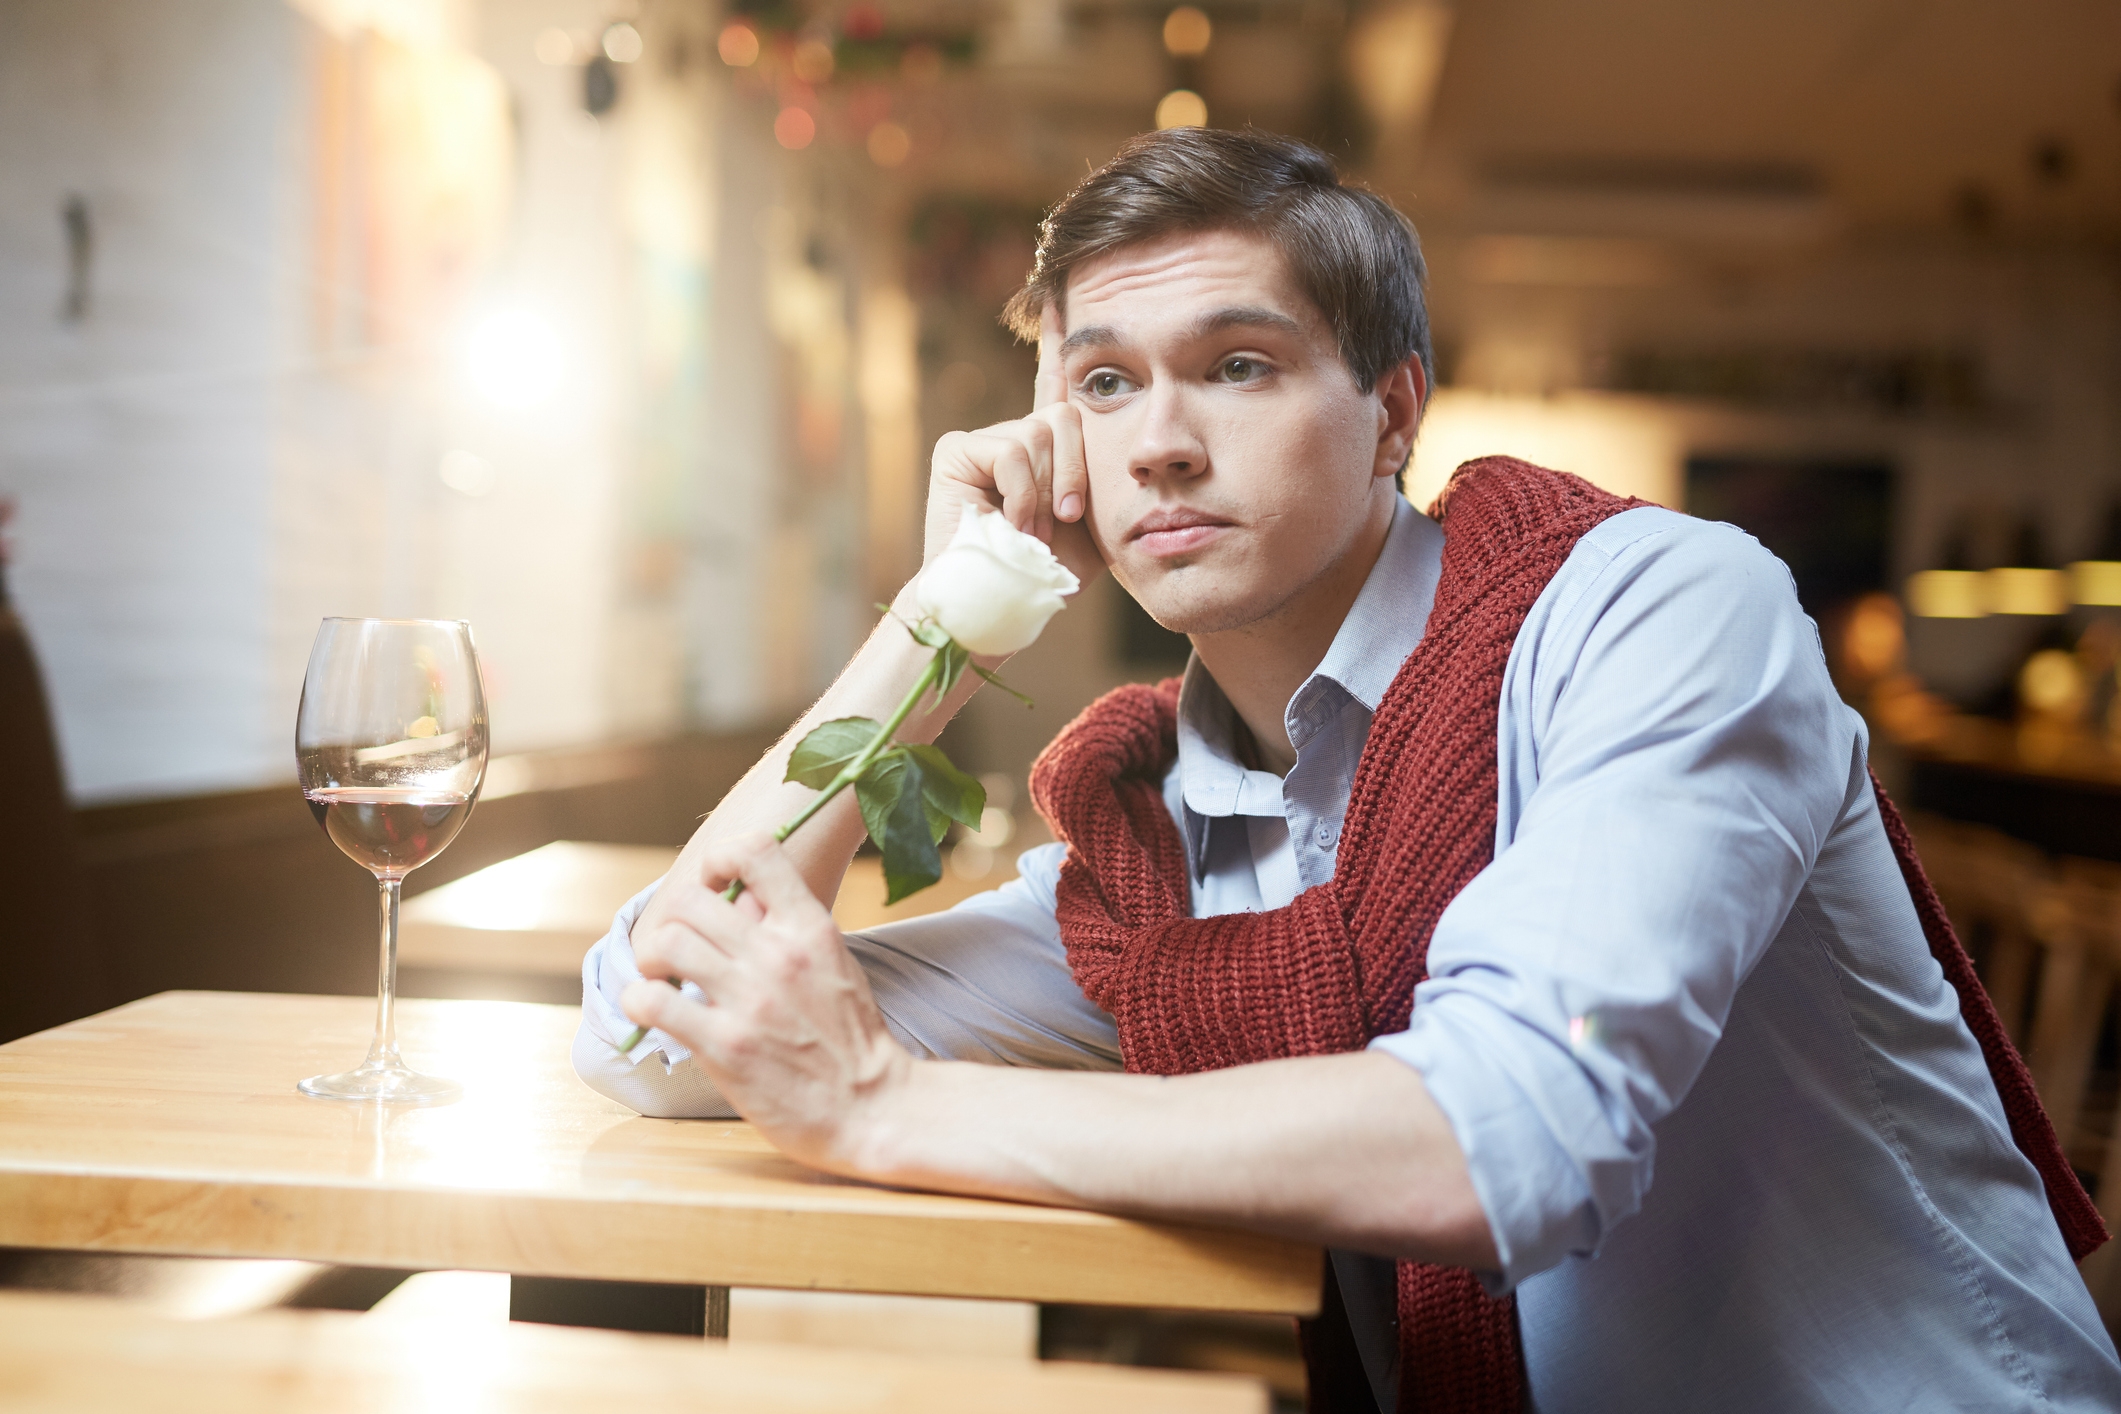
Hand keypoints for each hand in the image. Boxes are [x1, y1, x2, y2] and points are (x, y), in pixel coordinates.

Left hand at [621, 833, 911, 1172]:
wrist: (872, 1107)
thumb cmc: (851, 1038)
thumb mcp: (833, 964)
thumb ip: (786, 927)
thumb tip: (737, 895)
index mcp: (810, 927)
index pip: (755, 850)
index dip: (718, 860)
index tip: (712, 888)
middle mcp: (778, 954)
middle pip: (691, 899)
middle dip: (673, 919)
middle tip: (677, 948)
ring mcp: (750, 999)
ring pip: (666, 942)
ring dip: (651, 960)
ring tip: (662, 979)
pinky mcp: (724, 1045)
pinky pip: (652, 1001)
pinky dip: (638, 1001)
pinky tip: (650, 1011)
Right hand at [923, 303, 1102, 586]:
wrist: (1000, 604)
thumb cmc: (1047, 574)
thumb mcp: (1096, 520)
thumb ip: (1107, 474)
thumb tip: (1143, 439)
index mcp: (1046, 448)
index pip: (1058, 383)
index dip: (1059, 340)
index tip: (1061, 295)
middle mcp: (1013, 434)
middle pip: (1068, 415)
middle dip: (1078, 470)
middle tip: (1065, 518)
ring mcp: (981, 439)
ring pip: (1041, 433)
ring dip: (1046, 491)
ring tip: (1032, 529)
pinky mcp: (956, 450)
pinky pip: (1014, 450)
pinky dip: (1022, 493)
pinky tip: (1011, 522)